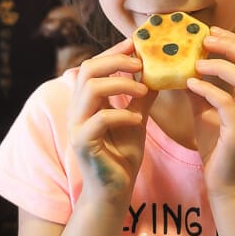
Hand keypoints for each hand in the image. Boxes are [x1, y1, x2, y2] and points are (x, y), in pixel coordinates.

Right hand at [67, 38, 156, 203]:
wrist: (114, 191)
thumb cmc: (122, 155)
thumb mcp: (136, 118)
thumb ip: (142, 96)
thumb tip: (157, 71)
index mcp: (86, 101)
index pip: (92, 66)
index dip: (112, 52)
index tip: (135, 43)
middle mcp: (77, 110)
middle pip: (87, 70)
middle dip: (114, 61)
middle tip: (140, 63)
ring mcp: (77, 126)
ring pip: (91, 89)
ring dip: (120, 84)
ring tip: (143, 89)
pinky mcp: (83, 143)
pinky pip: (99, 119)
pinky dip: (121, 114)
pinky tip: (137, 120)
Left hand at [186, 27, 234, 198]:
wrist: (227, 185)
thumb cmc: (218, 148)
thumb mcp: (206, 112)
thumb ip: (201, 89)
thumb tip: (181, 66)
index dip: (232, 41)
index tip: (210, 31)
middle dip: (230, 45)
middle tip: (205, 38)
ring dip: (220, 65)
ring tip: (197, 61)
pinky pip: (227, 103)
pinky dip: (209, 89)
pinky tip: (191, 84)